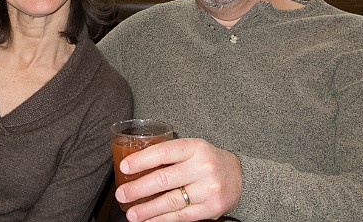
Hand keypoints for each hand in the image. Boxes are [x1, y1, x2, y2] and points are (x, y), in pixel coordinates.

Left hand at [115, 138, 241, 221]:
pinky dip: (162, 220)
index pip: (163, 152)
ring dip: (147, 209)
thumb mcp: (192, 149)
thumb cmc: (207, 160)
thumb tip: (136, 166)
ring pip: (171, 201)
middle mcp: (202, 167)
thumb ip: (170, 155)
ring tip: (132, 213)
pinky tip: (149, 221)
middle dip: (138, 188)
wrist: (240, 176)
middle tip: (122, 194)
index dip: (141, 160)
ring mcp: (207, 189)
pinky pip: (181, 216)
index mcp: (195, 147)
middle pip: (164, 179)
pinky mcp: (210, 208)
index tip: (124, 167)